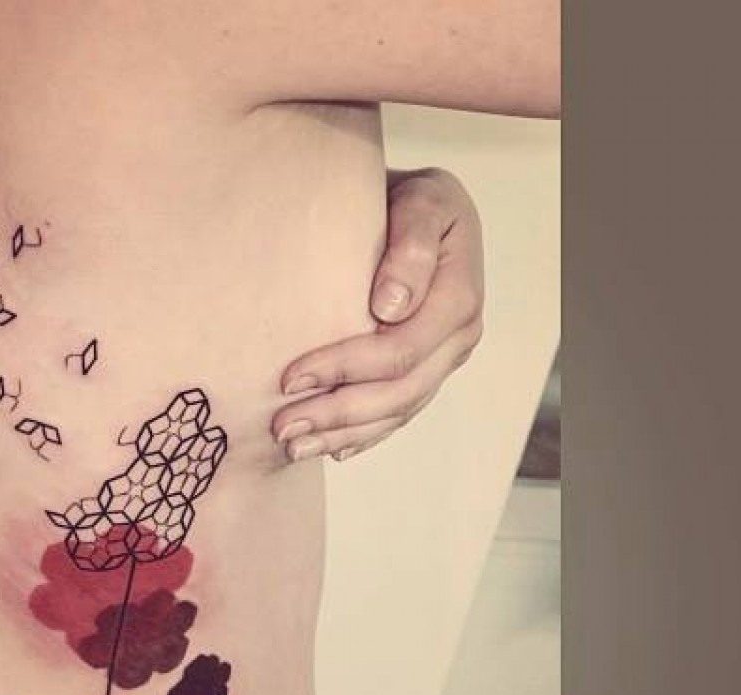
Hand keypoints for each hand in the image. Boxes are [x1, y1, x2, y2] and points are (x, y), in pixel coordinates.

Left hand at [273, 167, 485, 462]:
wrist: (422, 209)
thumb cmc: (413, 200)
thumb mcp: (421, 200)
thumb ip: (410, 247)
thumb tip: (390, 308)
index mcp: (458, 299)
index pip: (398, 351)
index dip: (343, 369)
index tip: (291, 377)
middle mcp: (457, 338)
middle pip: (397, 393)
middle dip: (337, 415)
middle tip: (282, 428)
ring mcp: (444, 360)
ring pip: (395, 412)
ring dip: (343, 434)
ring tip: (293, 447)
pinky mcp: (428, 372)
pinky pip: (398, 414)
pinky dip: (363, 435)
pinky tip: (331, 448)